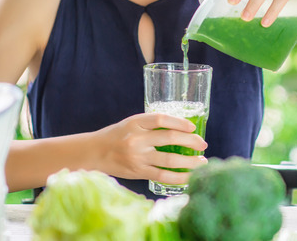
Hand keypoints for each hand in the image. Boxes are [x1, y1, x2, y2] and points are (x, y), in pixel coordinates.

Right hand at [93, 113, 207, 184]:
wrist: (94, 152)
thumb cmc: (116, 136)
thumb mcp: (131, 123)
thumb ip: (151, 125)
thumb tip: (181, 129)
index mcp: (135, 122)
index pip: (161, 119)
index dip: (179, 122)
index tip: (192, 126)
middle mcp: (136, 139)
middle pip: (169, 138)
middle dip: (191, 141)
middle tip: (203, 144)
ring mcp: (137, 157)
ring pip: (169, 160)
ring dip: (189, 162)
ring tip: (202, 162)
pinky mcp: (138, 172)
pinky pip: (162, 176)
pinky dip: (179, 177)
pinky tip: (190, 176)